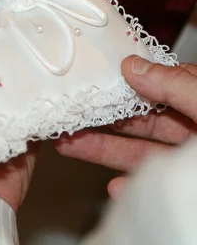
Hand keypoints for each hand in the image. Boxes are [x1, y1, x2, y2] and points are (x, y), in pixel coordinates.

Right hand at [56, 56, 196, 197]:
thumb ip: (175, 85)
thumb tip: (133, 66)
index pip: (156, 82)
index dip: (123, 80)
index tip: (92, 79)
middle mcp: (192, 128)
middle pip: (139, 119)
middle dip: (102, 117)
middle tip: (70, 114)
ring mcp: (185, 161)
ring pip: (139, 152)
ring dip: (104, 149)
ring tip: (70, 144)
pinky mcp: (180, 189)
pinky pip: (150, 186)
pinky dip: (129, 185)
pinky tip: (112, 184)